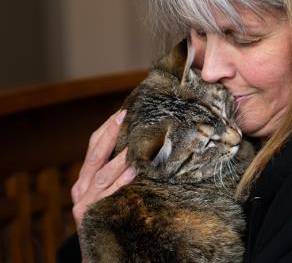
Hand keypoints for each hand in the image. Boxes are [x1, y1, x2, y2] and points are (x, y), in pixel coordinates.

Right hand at [71, 110, 136, 228]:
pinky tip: (136, 170)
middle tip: (125, 116)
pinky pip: (111, 195)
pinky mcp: (92, 216)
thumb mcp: (107, 193)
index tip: (122, 113)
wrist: (98, 254)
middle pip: (96, 155)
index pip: (94, 147)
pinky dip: (123, 181)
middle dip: (110, 134)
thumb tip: (138, 149)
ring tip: (136, 141)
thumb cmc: (108, 217)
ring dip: (120, 156)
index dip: (107, 129)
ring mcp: (85, 203)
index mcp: (84, 179)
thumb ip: (116, 174)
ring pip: (104, 174)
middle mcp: (81, 188)